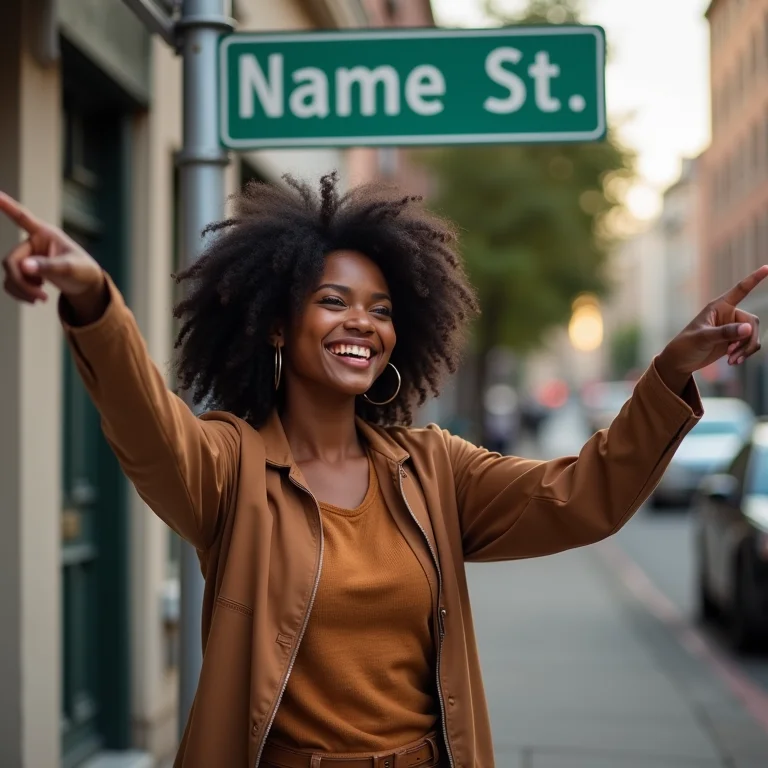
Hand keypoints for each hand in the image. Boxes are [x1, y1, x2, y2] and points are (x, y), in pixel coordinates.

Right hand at [0, 192, 104, 305]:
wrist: (85, 284)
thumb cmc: (83, 270)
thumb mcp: (71, 269)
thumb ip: (49, 267)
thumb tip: (24, 267)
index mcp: (45, 234)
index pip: (22, 217)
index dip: (6, 205)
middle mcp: (32, 242)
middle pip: (11, 262)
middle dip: (22, 283)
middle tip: (40, 298)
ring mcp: (26, 256)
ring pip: (9, 274)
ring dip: (21, 290)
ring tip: (40, 299)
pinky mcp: (24, 270)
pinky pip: (11, 282)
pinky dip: (20, 293)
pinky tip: (35, 298)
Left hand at [656, 266, 767, 392]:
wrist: (680, 362)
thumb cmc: (686, 345)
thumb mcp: (703, 338)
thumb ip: (725, 333)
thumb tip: (748, 329)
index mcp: (718, 307)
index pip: (740, 290)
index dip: (754, 279)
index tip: (767, 267)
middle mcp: (728, 315)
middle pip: (752, 322)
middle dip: (747, 339)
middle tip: (734, 353)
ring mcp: (731, 328)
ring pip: (752, 335)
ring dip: (746, 349)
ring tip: (732, 360)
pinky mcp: (733, 341)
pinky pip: (749, 345)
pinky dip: (745, 353)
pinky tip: (733, 362)